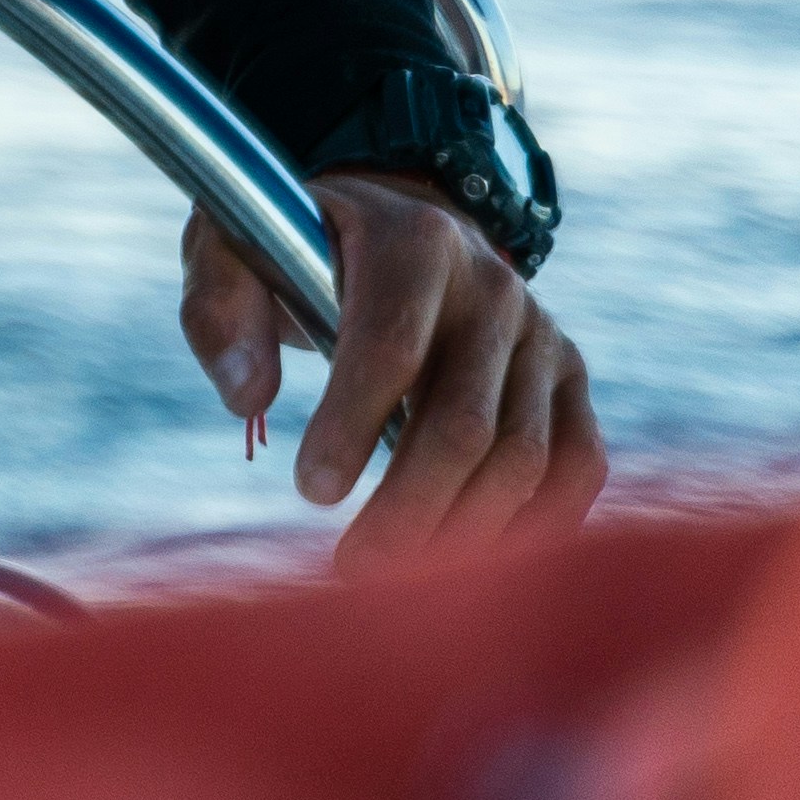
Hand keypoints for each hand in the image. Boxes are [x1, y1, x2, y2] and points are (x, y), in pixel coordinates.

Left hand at [182, 175, 601, 562]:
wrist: (389, 220)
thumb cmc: (295, 246)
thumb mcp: (232, 244)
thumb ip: (221, 311)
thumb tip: (246, 397)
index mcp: (412, 242)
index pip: (389, 346)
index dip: (351, 425)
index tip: (311, 493)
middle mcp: (493, 285)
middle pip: (465, 421)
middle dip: (409, 506)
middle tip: (354, 569)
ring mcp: (543, 332)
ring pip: (523, 455)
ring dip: (465, 530)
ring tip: (402, 579)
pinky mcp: (569, 375)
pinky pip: (578, 463)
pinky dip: (540, 523)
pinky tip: (483, 566)